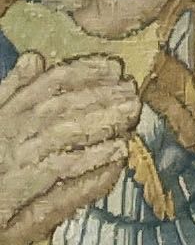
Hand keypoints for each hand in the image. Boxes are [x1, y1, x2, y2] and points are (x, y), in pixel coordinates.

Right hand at [0, 53, 140, 244]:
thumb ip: (12, 90)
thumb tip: (34, 58)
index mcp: (3, 112)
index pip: (44, 84)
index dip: (80, 71)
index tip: (113, 66)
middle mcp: (7, 129)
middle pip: (57, 104)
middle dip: (97, 93)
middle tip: (131, 89)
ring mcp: (13, 157)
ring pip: (62, 130)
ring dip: (99, 119)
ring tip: (131, 112)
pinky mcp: (19, 186)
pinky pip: (61, 166)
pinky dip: (91, 157)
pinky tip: (118, 151)